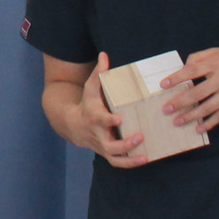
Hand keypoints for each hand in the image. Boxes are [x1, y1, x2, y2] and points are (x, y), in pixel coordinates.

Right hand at [69, 53, 147, 167]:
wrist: (73, 125)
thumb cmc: (87, 103)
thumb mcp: (90, 87)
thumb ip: (99, 73)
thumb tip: (105, 54)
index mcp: (94, 116)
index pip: (100, 119)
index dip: (109, 121)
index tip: (119, 119)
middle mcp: (98, 134)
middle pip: (109, 144)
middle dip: (125, 143)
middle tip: (140, 136)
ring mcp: (102, 146)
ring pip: (114, 157)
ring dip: (129, 159)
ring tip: (145, 156)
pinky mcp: (107, 153)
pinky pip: (117, 162)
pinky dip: (130, 164)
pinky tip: (145, 159)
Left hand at [161, 46, 218, 132]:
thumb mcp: (217, 51)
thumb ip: (198, 57)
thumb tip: (183, 67)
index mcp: (216, 63)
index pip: (192, 71)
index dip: (177, 78)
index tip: (163, 85)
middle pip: (198, 93)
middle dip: (180, 102)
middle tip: (166, 109)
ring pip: (209, 107)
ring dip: (192, 116)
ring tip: (178, 122)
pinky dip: (210, 123)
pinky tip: (199, 129)